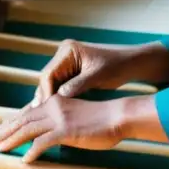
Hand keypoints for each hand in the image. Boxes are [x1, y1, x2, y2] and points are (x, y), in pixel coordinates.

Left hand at [0, 95, 128, 162]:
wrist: (118, 116)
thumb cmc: (102, 119)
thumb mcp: (77, 115)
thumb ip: (62, 120)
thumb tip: (51, 133)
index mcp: (56, 102)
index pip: (28, 112)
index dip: (12, 121)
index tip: (0, 128)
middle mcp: (53, 107)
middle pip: (23, 120)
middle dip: (4, 130)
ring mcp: (59, 119)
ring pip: (27, 130)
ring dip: (11, 140)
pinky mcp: (66, 131)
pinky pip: (43, 143)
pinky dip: (32, 152)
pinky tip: (24, 160)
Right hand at [30, 40, 168, 105]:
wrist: (130, 63)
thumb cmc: (117, 66)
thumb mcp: (97, 76)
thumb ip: (78, 85)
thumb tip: (60, 96)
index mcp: (68, 51)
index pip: (49, 73)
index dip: (46, 92)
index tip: (45, 108)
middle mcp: (64, 55)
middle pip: (47, 78)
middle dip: (44, 97)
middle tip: (38, 116)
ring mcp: (66, 63)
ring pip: (51, 84)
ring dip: (48, 99)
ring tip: (41, 117)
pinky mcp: (71, 72)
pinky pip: (59, 85)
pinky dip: (56, 98)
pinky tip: (51, 112)